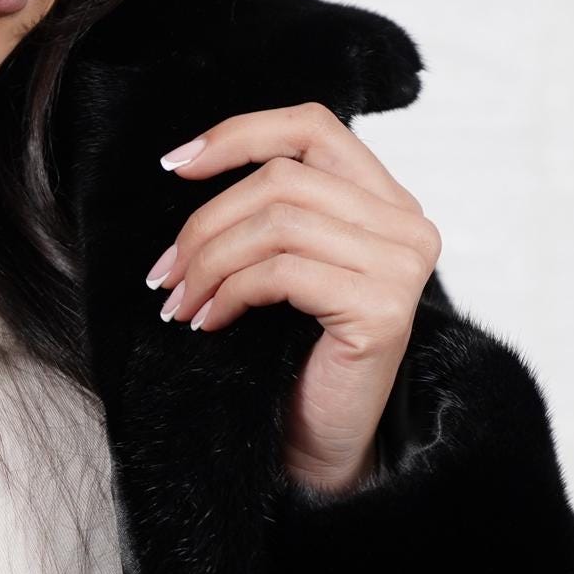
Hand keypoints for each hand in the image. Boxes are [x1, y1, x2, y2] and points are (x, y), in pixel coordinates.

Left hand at [145, 102, 442, 494]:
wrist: (318, 446)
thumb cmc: (294, 359)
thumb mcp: (280, 266)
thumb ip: (268, 212)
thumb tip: (186, 164)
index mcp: (386, 202)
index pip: (312, 127)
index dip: (239, 134)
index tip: (175, 165)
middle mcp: (407, 225)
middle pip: (282, 179)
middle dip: (206, 223)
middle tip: (166, 273)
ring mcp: (402, 266)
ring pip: (276, 224)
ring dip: (209, 263)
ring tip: (181, 303)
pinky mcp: (384, 308)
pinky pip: (282, 273)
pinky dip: (231, 293)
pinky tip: (210, 323)